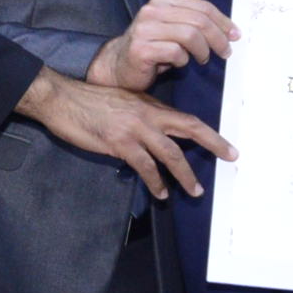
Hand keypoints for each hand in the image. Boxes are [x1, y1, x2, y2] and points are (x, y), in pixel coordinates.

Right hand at [16, 67, 234, 198]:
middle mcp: (147, 115)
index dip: (210, 133)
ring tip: (195, 190)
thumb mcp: (122, 104)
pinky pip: (145, 166)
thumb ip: (141, 117)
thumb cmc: (89, 103)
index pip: (187, 120)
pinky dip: (155, 182)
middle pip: (189, 129)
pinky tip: (161, 193)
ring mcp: (134, 129)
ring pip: (170, 153)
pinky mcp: (119, 143)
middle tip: (230, 156)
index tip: (226, 146)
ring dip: (185, 174)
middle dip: (213, 144)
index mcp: (149, 106)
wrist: (63, 99)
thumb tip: (155, 135)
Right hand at [89, 0, 238, 88]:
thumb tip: (230, 30)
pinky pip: (175, 52)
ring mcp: (144, 29)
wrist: (119, 66)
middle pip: (199, 20)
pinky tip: (178, 64)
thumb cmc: (153, 49)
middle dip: (218, 38)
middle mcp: (152, 11)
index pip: (201, 6)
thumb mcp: (174, 29)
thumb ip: (195, 23)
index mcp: (163, 1)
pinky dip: (183, 60)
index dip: (222, 21)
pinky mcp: (141, 48)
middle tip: (225, 52)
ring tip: (202, 59)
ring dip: (203, 51)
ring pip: (190, 35)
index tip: (235, 35)